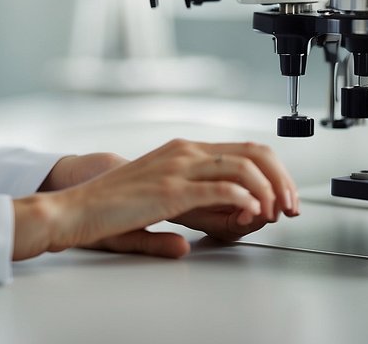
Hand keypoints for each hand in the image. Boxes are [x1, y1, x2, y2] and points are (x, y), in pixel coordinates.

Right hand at [13, 139, 299, 260]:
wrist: (76, 209)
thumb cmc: (111, 206)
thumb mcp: (161, 199)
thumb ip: (194, 206)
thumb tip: (227, 218)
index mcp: (184, 150)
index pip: (245, 149)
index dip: (273, 171)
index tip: (285, 196)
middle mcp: (184, 151)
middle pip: (252, 152)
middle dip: (281, 178)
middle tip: (291, 205)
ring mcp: (177, 168)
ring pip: (241, 166)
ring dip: (268, 189)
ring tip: (276, 211)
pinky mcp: (169, 190)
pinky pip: (218, 187)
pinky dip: (243, 198)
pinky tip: (251, 213)